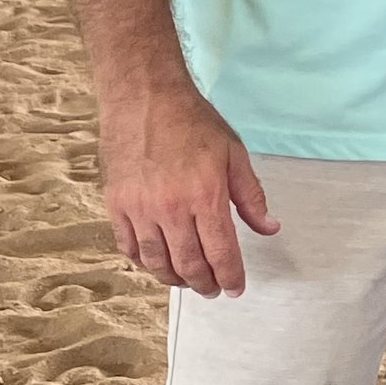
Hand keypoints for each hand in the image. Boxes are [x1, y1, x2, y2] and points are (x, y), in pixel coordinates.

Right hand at [99, 82, 277, 294]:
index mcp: (205, 195)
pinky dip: (144, 262)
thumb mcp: (233, 153)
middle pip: (189, 265)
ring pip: (157, 262)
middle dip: (205, 284)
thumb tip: (269, 227)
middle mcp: (171, 208)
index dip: (231, 277)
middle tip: (213, 288)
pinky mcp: (116, 204)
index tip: (235, 287)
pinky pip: (129, 247)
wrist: (143, 96)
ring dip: (175, 278)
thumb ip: (251, 196)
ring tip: (188, 279)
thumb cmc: (190, 120)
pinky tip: (157, 261)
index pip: (221, 253)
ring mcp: (140, 208)